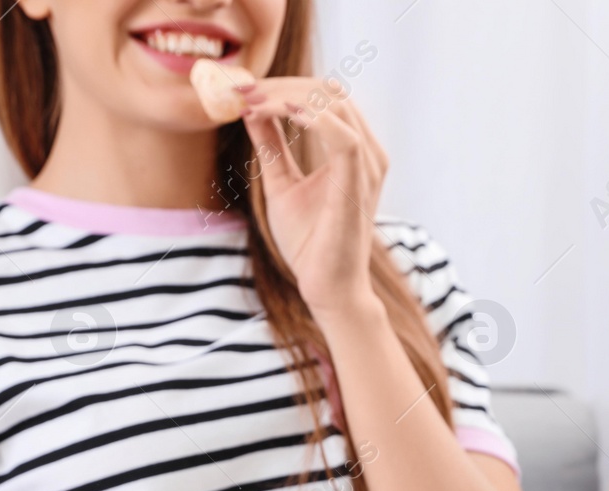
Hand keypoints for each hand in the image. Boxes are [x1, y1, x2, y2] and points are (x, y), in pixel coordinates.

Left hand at [240, 78, 389, 313]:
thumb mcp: (282, 184)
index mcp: (353, 149)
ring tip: (250, 102)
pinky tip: (275, 112)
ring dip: (287, 95)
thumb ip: (272, 148)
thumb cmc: (310, 243)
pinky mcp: (360, 180)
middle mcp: (367, 151)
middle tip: (241, 91)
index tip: (244, 91)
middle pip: (329, 91)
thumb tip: (251, 112)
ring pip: (334, 103)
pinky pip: (340, 133)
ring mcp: (368, 164)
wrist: (327, 288)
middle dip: (282, 85)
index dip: (284, 86)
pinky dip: (307, 116)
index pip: (324, 96)